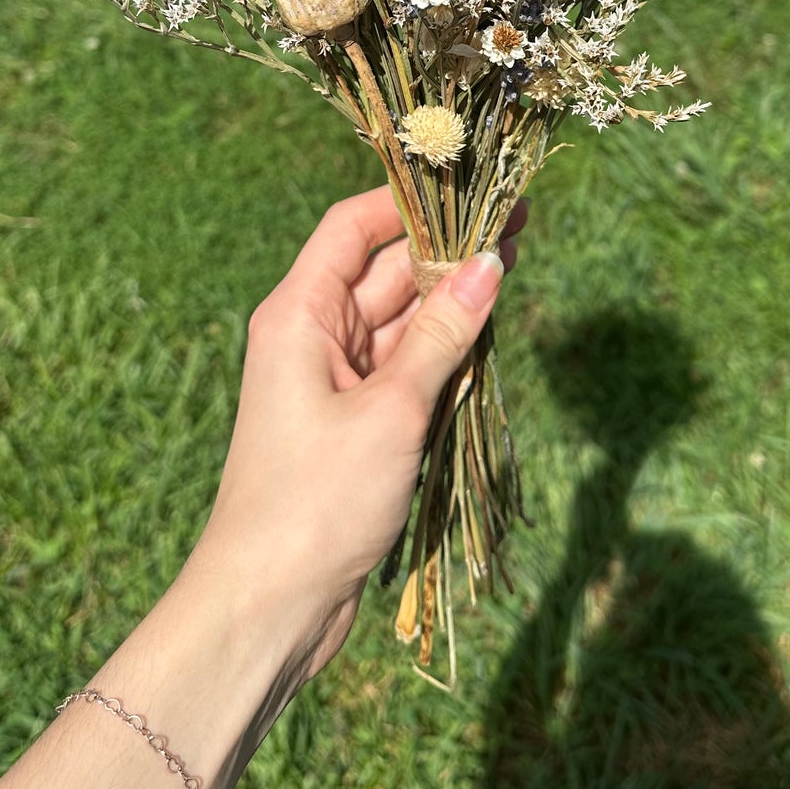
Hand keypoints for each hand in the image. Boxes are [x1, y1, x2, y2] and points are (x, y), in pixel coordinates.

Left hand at [189, 186, 526, 684]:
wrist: (269, 605)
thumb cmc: (315, 500)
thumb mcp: (390, 410)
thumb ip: (443, 334)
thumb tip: (490, 262)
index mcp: (299, 314)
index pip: (353, 227)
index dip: (409, 201)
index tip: (469, 183)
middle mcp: (313, 337)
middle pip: (385, 271)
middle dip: (447, 250)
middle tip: (519, 222)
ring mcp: (336, 383)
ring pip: (403, 321)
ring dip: (453, 301)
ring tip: (518, 264)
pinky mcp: (357, 425)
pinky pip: (407, 368)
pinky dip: (445, 354)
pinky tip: (490, 334)